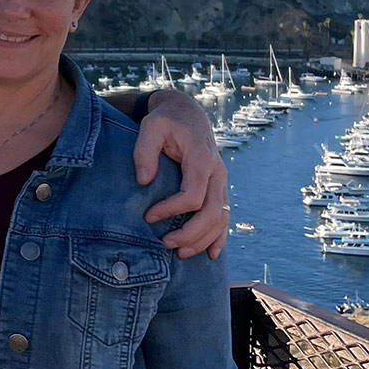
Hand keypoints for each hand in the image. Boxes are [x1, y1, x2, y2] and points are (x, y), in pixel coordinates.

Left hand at [134, 90, 229, 259]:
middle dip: (190, 233)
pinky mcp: (219, 188)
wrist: (187, 113)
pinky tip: (211, 254)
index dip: (171, 210)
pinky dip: (219, 237)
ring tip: (179, 252)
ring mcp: (221, 181)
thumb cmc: (167, 121)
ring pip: (220, 218)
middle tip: (165, 243)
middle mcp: (217, 172)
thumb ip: (145, 150)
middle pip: (212, 213)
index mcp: (202, 158)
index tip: (149, 216)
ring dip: (203, 240)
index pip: (193, 195)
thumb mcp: (151, 126)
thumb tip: (143, 180)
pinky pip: (224, 216)